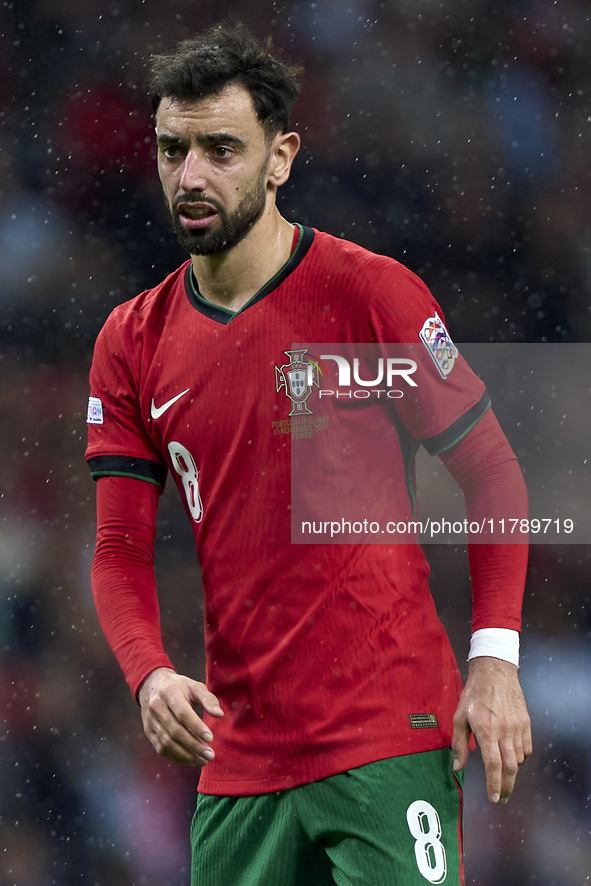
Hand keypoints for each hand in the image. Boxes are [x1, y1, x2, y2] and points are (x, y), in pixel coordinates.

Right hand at [138, 667, 223, 765]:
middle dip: (193, 745)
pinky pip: (161, 749)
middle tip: (210, 755)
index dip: (196, 727)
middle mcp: (156, 707)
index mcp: (169, 693)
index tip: (210, 738)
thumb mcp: (194, 686)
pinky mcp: (148, 732)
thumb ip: (208, 699)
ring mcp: (150, 721)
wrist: (152, 686)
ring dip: (186, 755)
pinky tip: (191, 759)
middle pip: (175, 731)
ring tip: (203, 760)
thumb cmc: (178, 687)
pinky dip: (177, 757)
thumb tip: (219, 714)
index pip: (182, 713)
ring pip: (167, 743)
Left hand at [452, 656, 531, 803]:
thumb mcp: (460, 716)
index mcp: (486, 731)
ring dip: (512, 772)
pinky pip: (527, 748)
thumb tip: (457, 766)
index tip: (494, 797)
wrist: (495, 672)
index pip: (493, 765)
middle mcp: (505, 732)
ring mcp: (518, 728)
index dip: (494, 784)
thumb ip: (460, 744)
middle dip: (506, 786)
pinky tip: (513, 758)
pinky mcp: (526, 723)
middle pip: (510, 768)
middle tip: (502, 797)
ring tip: (504, 777)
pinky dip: (521, 758)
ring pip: (519, 759)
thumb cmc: (475, 694)